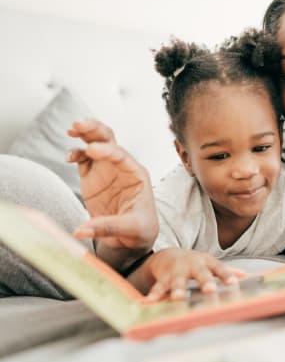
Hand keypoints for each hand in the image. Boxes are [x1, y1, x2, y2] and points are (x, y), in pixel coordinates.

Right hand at [67, 119, 158, 268]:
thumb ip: (107, 227)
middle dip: (95, 130)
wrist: (133, 237)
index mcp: (136, 174)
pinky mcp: (92, 176)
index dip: (107, 150)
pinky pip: (82, 159)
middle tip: (78, 124)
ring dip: (84, 134)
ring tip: (71, 129)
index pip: (122, 156)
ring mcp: (106, 169)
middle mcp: (121, 167)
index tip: (91, 150)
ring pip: (95, 143)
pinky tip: (68, 157)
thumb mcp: (131, 229)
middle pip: (109, 140)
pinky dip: (75, 154)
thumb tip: (79, 231)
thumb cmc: (140, 230)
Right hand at [129, 248, 246, 300]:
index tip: (234, 283)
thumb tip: (245, 275)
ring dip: (178, 289)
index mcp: (206, 262)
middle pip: (200, 273)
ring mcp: (177, 270)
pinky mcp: (163, 277)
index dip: (227, 275)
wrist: (168, 255)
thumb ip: (226, 270)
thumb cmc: (194, 263)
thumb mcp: (209, 263)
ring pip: (178, 280)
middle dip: (205, 281)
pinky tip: (151, 301)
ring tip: (178, 298)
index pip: (219, 268)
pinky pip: (159, 286)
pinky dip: (155, 293)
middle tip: (210, 290)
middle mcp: (192, 264)